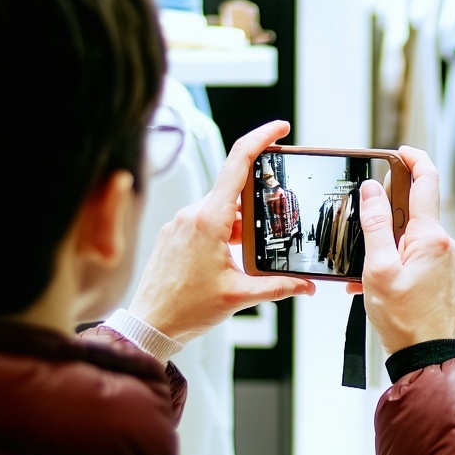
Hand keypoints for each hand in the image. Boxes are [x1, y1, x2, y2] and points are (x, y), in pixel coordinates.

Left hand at [127, 120, 313, 342]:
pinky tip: (227, 260)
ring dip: (239, 226)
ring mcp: (179, 223)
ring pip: (219, 210)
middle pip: (234, 191)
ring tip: (245, 257)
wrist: (149, 325)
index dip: (262, 139)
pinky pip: (203, 222)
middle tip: (274, 225)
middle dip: (258, 207)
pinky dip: (222, 234)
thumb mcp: (240, 295)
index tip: (279, 129)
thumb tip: (305, 284)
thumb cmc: (184, 309)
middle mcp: (191, 214)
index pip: (238, 163)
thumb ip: (278, 286)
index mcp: (208, 220)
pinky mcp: (172, 234)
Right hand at [352, 145, 454, 354]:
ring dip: (396, 256)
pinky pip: (430, 264)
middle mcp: (450, 247)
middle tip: (369, 251)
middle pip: (415, 219)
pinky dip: (409, 270)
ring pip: (420, 245)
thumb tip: (372, 190)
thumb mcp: (377, 270)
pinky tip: (393, 291)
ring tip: (376, 284)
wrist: (430, 359)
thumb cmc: (405, 322)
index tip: (399, 153)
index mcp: (431, 238)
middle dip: (389, 230)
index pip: (426, 181)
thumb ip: (375, 225)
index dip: (412, 159)